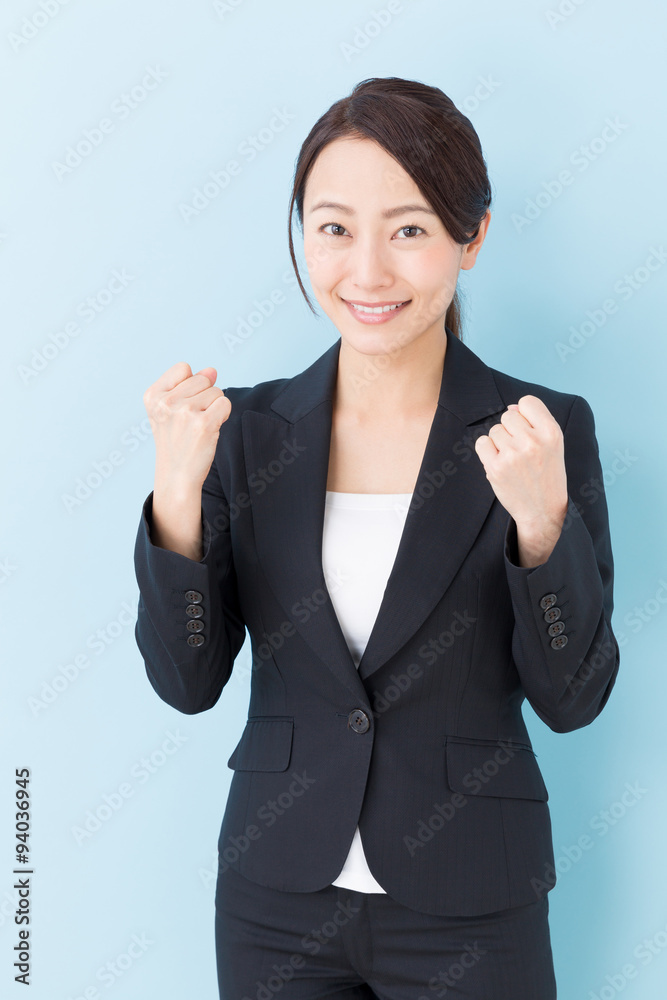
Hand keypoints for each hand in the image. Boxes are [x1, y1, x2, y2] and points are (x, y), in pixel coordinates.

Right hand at [143, 363, 231, 493]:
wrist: (177, 476)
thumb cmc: (176, 442)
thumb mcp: (172, 410)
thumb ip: (190, 385)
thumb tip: (212, 370)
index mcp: (153, 396)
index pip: (183, 368)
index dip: (191, 384)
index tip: (183, 405)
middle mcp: (166, 402)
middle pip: (203, 379)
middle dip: (205, 397)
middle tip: (192, 421)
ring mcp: (185, 412)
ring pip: (216, 391)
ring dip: (214, 408)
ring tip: (199, 427)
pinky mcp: (203, 423)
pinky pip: (225, 404)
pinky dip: (223, 416)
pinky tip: (210, 429)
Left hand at [473, 395, 567, 542]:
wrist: (542, 511)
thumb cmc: (548, 476)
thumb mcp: (553, 446)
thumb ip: (536, 423)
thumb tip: (511, 408)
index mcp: (551, 432)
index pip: (527, 402)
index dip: (524, 414)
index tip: (527, 429)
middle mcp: (532, 441)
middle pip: (508, 416)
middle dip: (511, 430)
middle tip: (520, 450)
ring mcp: (513, 454)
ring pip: (494, 430)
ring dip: (499, 443)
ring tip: (512, 460)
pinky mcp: (496, 467)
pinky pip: (481, 443)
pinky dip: (487, 451)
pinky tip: (499, 462)